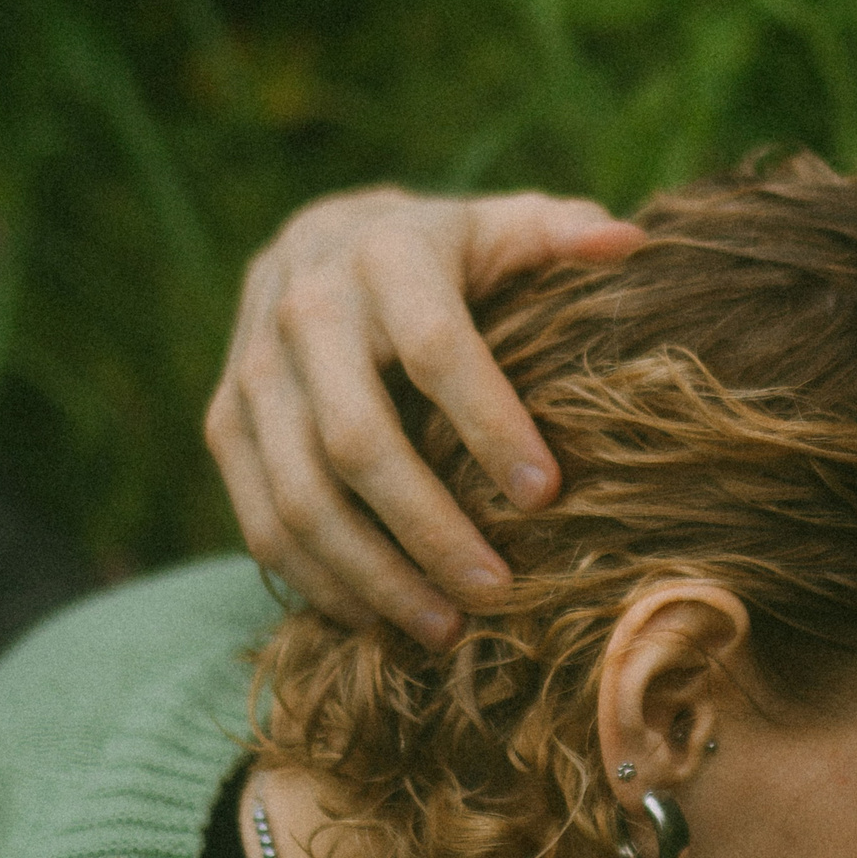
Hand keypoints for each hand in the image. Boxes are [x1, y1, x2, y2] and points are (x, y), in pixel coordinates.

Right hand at [205, 187, 644, 648]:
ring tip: (445, 630)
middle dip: (429, 527)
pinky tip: (379, 621)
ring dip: (372, 575)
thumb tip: (630, 243)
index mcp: (385, 256)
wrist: (321, 240)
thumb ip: (563, 236)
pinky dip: (317, 580)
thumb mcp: (505, 227)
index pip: (435, 350)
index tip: (546, 496)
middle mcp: (303, 308)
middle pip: (357, 441)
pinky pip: (261, 518)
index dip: (488, 424)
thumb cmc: (446, 253)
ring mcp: (253, 370)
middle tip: (498, 593)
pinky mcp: (226, 421)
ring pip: (299, 495)